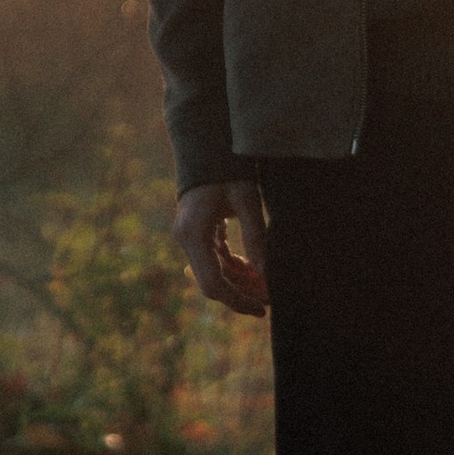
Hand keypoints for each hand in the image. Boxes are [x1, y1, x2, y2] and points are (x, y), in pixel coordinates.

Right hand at [173, 176, 269, 315]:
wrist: (207, 146)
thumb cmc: (228, 169)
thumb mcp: (248, 201)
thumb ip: (257, 238)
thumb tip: (268, 275)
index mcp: (194, 234)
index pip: (213, 283)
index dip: (238, 300)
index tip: (262, 308)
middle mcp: (185, 239)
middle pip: (212, 282)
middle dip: (241, 293)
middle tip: (269, 300)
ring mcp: (188, 236)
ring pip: (213, 272)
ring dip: (239, 280)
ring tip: (266, 284)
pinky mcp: (195, 231)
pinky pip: (213, 258)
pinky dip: (233, 265)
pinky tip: (253, 267)